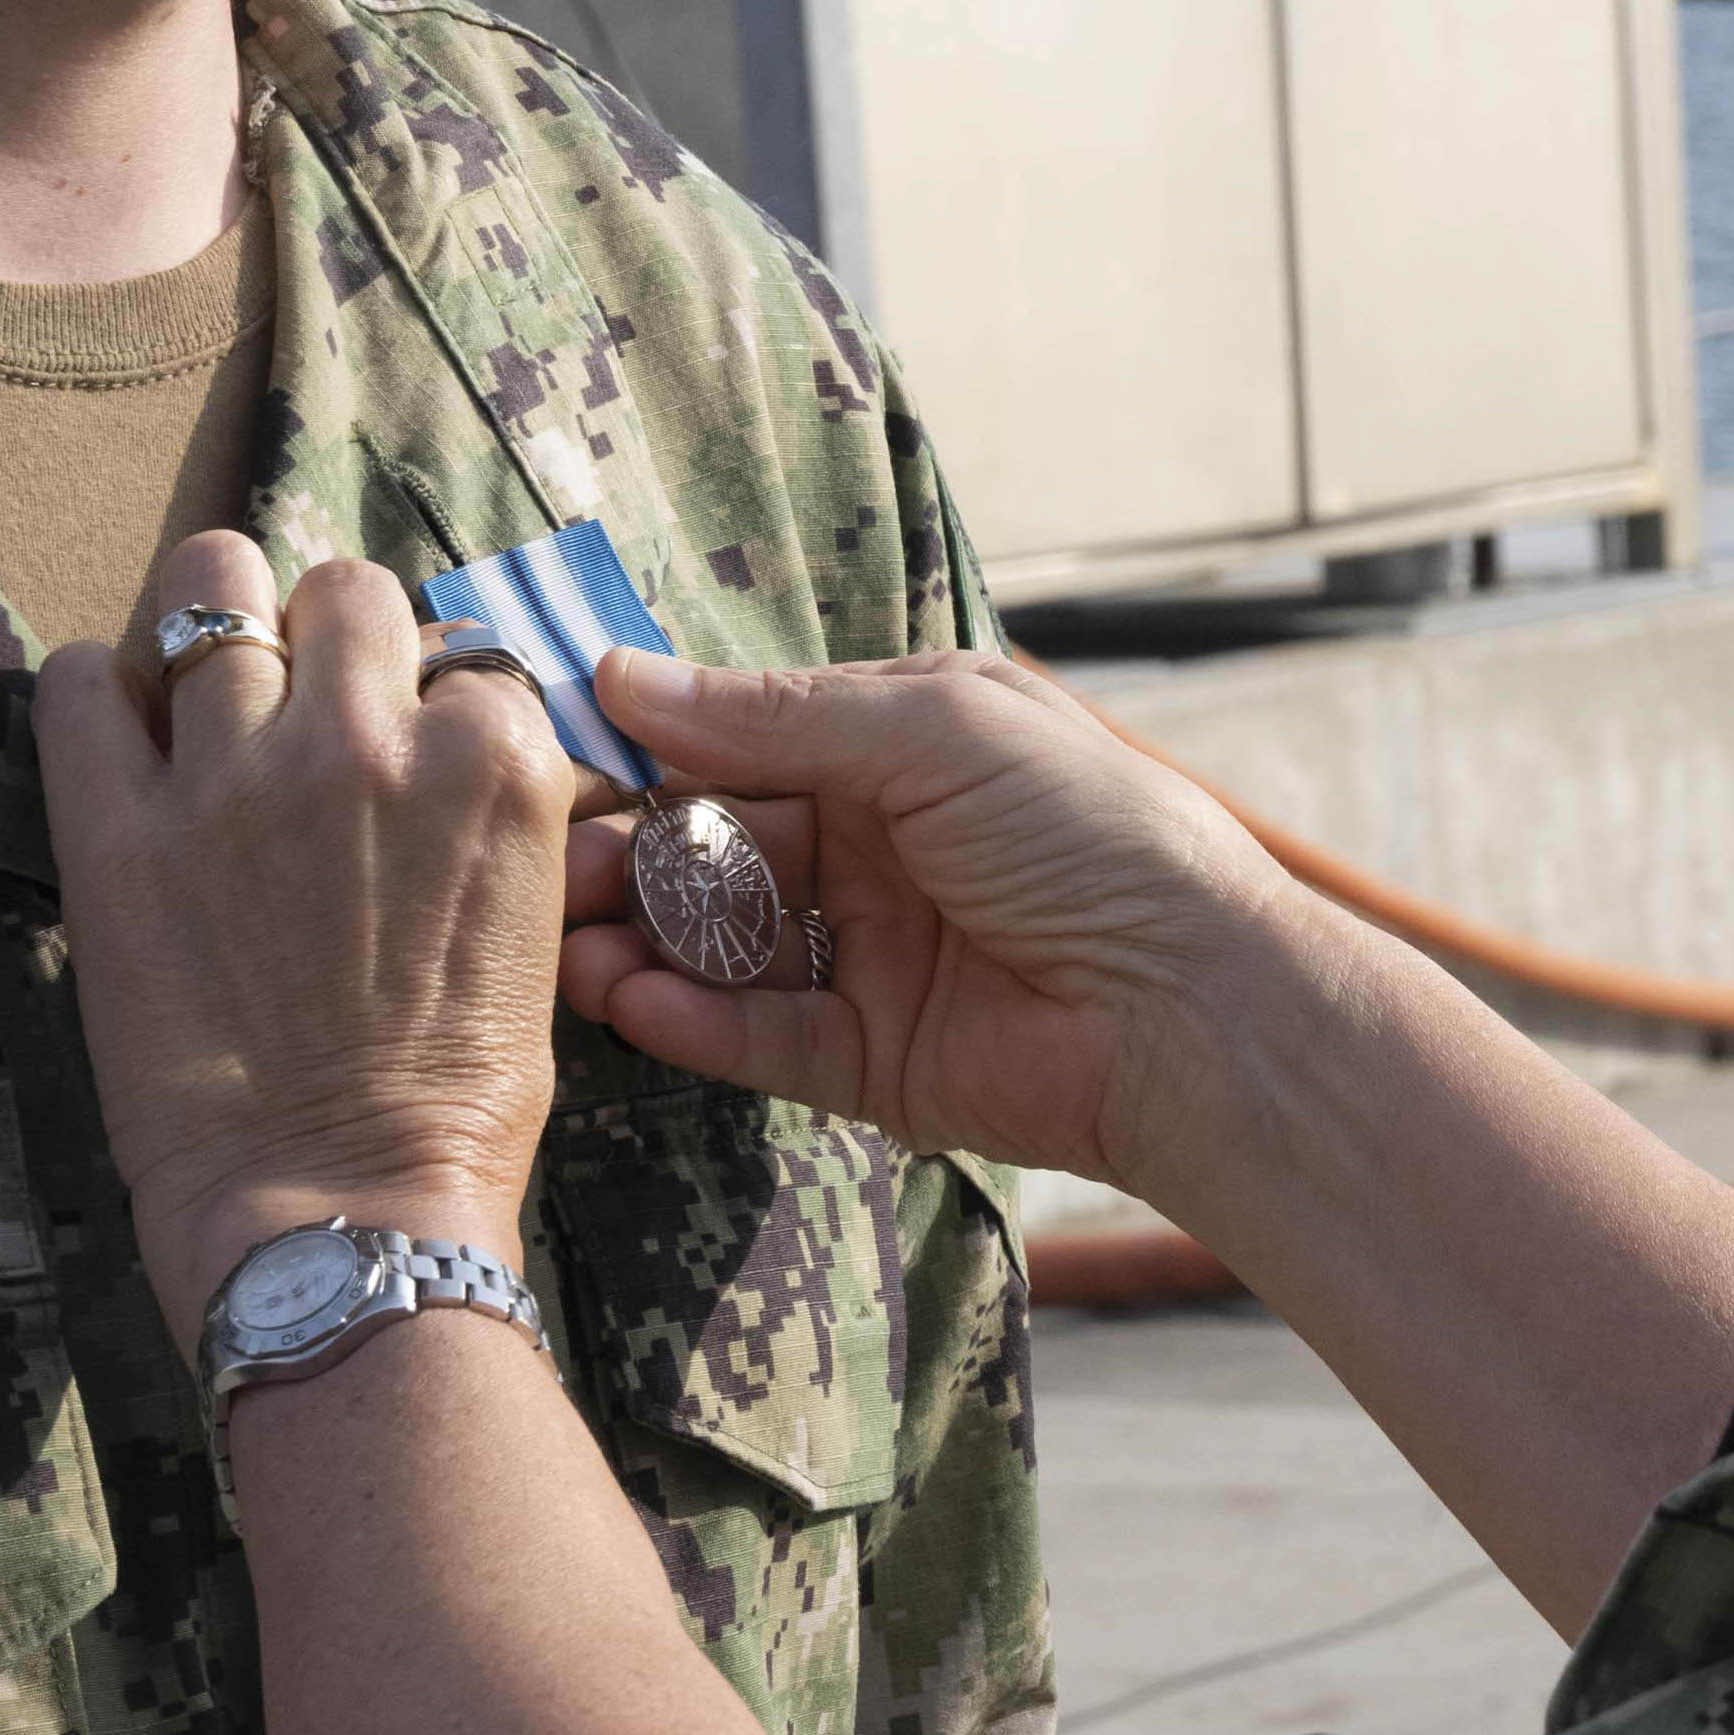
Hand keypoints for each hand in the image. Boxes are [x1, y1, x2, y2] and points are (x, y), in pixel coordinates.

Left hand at [37, 532, 597, 1340]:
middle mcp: (370, 739)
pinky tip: (118, 733)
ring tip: (207, 683)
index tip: (407, 748)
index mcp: (495, 765)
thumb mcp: (532, 927)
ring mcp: (239, 776)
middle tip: (309, 699)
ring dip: (218, 626)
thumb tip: (443, 745)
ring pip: (215, 586)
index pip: (467, 654)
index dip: (432, 700)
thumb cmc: (456, 1104)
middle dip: (335, 634)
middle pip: (350, 590)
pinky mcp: (120, 833)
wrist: (340, 1212)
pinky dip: (98, 693)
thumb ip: (490, 814)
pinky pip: (80, 685)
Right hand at [553, 649, 1344, 1199]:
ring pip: (726, 942)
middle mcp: (884, 847)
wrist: (1190, 1002)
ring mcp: (876, 954)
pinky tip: (626, 998)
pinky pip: (760, 1032)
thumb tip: (627, 677)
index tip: (558, 750)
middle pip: (722, 845)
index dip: (658, 747)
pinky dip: (690, 1018)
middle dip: (629, 853)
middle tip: (543, 865)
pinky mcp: (875, 1058)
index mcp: (906, 748)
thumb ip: (777, 714)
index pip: (750, 740)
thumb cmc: (1093, 834)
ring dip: (641, 938)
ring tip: (562, 940)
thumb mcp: (937, 730)